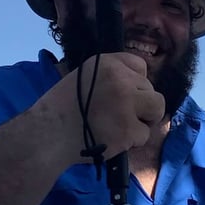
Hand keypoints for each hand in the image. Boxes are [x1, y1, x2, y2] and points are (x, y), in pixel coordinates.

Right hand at [40, 52, 165, 165]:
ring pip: (157, 108)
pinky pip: (145, 134)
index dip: (136, 84)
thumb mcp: (84, 77)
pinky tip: (113, 140)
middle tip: (120, 117)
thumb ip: (111, 77)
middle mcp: (120, 79)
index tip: (125, 96)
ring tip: (123, 127)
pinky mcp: (129, 128)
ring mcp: (127, 103)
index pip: (141, 66)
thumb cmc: (62, 109)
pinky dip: (132, 142)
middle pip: (151, 90)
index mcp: (107, 63)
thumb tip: (138, 87)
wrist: (48, 134)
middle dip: (140, 105)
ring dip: (144, 120)